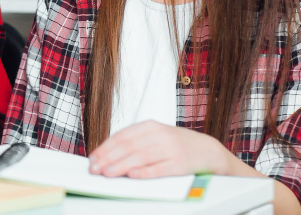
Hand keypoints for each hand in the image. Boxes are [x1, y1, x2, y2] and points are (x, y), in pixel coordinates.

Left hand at [87, 120, 231, 178]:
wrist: (208, 150)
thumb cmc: (177, 145)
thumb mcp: (156, 136)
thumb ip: (136, 142)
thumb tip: (108, 155)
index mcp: (150, 126)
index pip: (122, 136)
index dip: (105, 147)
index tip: (92, 158)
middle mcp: (159, 135)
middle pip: (128, 146)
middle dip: (108, 158)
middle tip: (95, 168)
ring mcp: (170, 149)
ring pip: (140, 157)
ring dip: (121, 165)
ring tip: (107, 173)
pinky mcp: (180, 164)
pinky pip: (159, 168)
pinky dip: (144, 172)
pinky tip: (132, 175)